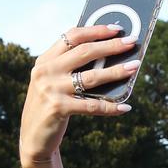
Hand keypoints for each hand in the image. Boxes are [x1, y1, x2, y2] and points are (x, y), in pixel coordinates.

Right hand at [19, 25, 137, 163]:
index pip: (72, 36)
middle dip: (111, 45)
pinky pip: (92, 106)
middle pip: (85, 52)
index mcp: (45, 60)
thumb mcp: (54, 84)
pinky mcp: (58, 108)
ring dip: (116, 71)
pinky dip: (110, 107)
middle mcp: (46, 71)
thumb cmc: (50, 108)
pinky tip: (125, 107)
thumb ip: (70, 69)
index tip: (116, 28)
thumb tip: (106, 58)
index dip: (96, 30)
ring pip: (92, 77)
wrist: (33, 138)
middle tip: (132, 42)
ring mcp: (51, 88)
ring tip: (134, 67)